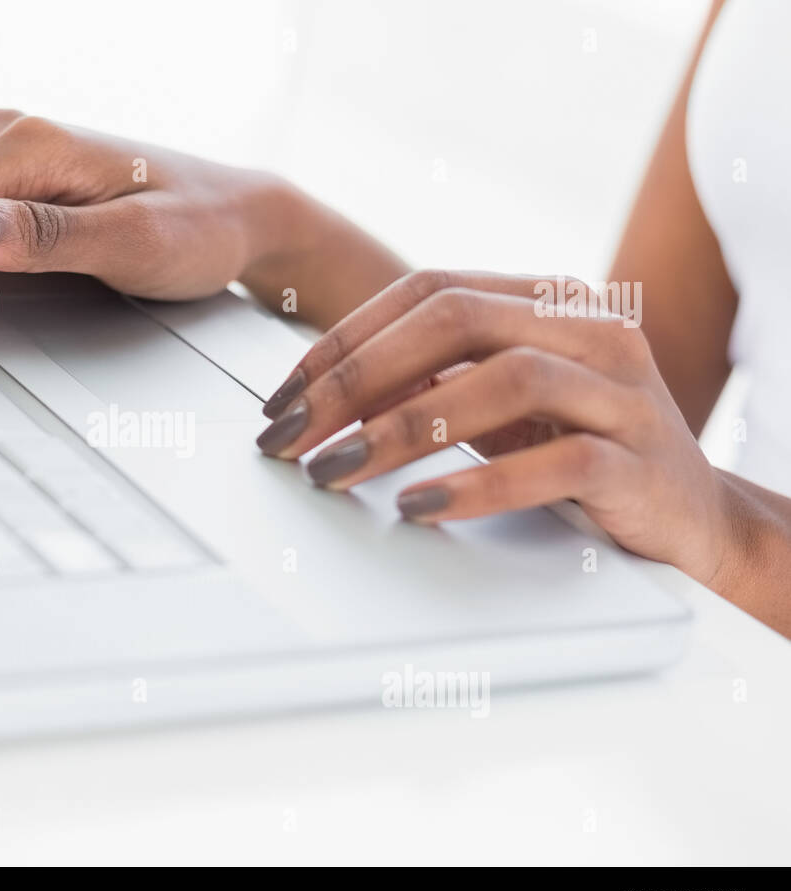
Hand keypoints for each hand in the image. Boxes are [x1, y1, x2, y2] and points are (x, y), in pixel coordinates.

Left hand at [255, 270, 736, 586]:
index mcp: (549, 300)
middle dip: (355, 380)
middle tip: (290, 436)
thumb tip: (325, 393)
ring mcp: (622, 391)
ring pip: (503, 380)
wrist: (691, 516)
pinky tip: (418, 506)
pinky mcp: (640, 462)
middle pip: (455, 322)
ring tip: (336, 471)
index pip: (430, 290)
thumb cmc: (579, 450)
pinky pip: (554, 463)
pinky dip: (476, 484)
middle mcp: (591, 328)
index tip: (282, 397)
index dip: (345, 340)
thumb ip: (431, 380)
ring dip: (402, 428)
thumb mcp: (500, 404)